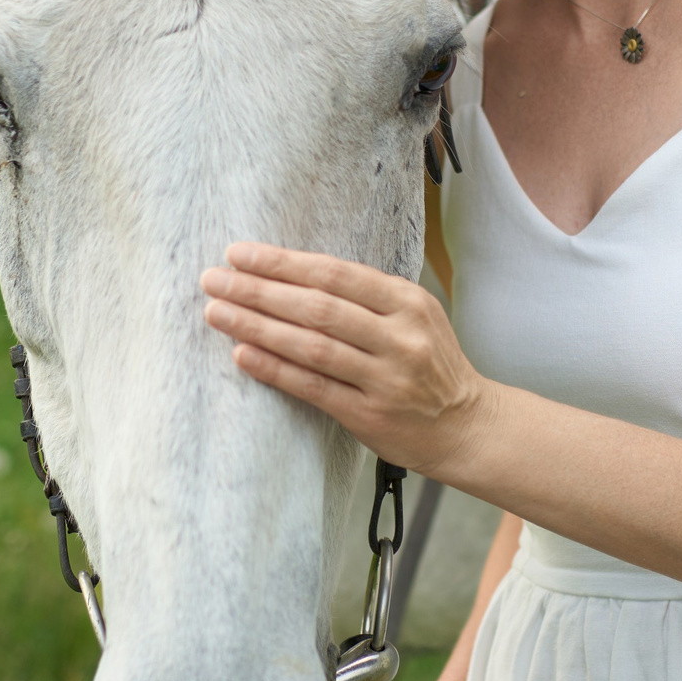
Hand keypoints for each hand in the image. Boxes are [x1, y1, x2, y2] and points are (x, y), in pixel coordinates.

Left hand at [199, 243, 490, 478]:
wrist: (467, 426)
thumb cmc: (430, 365)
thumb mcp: (414, 316)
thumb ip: (364, 297)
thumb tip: (289, 275)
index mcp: (407, 302)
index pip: (335, 273)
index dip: (283, 262)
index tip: (239, 254)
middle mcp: (399, 337)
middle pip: (317, 307)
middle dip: (259, 290)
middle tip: (214, 279)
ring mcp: (386, 378)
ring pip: (311, 346)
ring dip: (257, 326)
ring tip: (217, 312)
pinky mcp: (371, 416)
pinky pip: (313, 387)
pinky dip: (275, 368)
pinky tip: (243, 354)